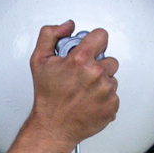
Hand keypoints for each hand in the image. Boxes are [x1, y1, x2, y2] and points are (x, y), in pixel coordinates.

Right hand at [27, 20, 120, 148]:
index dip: (95, 40)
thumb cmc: (47, 97)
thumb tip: (67, 25)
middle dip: (97, 65)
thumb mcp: (39, 60)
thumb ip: (50, 35)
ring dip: (101, 82)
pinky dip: (104, 98)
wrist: (53, 126)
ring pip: (112, 78)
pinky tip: (90, 101)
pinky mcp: (112, 105)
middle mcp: (96, 74)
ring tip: (84, 90)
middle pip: (109, 59)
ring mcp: (106, 91)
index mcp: (80, 60)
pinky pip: (114, 95)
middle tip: (82, 75)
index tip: (91, 47)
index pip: (101, 36)